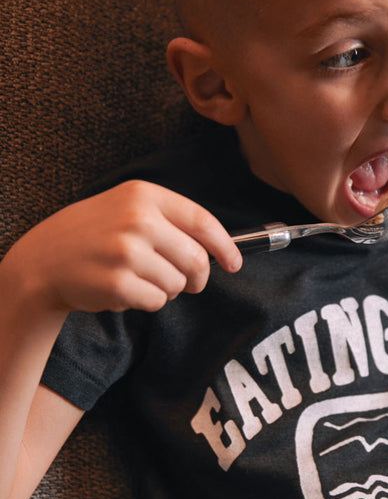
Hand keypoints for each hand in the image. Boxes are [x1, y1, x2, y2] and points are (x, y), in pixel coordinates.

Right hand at [3, 180, 241, 313]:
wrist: (43, 260)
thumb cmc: (95, 236)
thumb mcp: (128, 209)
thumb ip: (171, 221)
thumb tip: (219, 248)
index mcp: (144, 196)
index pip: (202, 222)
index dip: (225, 247)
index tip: (234, 263)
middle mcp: (137, 220)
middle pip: (197, 259)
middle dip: (197, 278)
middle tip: (185, 283)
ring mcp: (126, 251)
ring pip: (178, 284)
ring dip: (167, 290)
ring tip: (139, 279)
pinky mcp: (117, 283)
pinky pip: (158, 302)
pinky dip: (148, 302)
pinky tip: (124, 289)